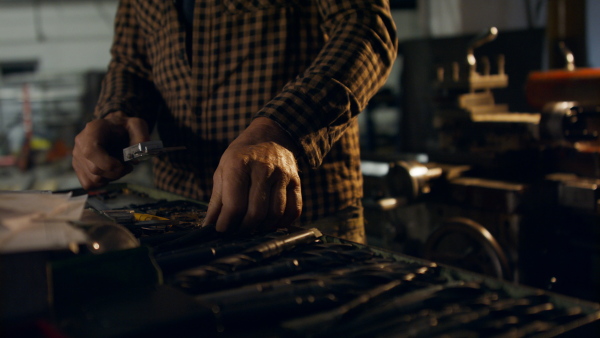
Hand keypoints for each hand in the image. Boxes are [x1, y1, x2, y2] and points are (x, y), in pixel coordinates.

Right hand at [72, 111, 149, 189]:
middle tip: (128, 166)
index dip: (108, 163)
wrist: (114, 130)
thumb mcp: (137, 126)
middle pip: (95, 169)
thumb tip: (137, 157)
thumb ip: (141, 137)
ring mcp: (77, 156)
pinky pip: (89, 184)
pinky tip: (110, 172)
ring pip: (93, 179)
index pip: (91, 151)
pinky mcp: (78, 168)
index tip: (124, 164)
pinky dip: (103, 182)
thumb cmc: (125, 128)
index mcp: (93, 130)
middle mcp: (80, 143)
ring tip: (120, 166)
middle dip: (116, 173)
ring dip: (112, 178)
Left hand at [204, 117, 301, 233]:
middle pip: (256, 212)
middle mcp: (263, 169)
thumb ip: (217, 200)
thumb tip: (209, 227)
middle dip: (244, 229)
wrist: (271, 135)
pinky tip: (272, 223)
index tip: (222, 230)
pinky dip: (283, 223)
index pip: (234, 205)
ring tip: (253, 229)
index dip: (226, 223)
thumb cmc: (242, 156)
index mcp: (240, 164)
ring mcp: (282, 175)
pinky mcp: (296, 181)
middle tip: (237, 232)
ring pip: (275, 213)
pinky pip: (293, 210)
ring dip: (263, 228)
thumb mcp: (223, 170)